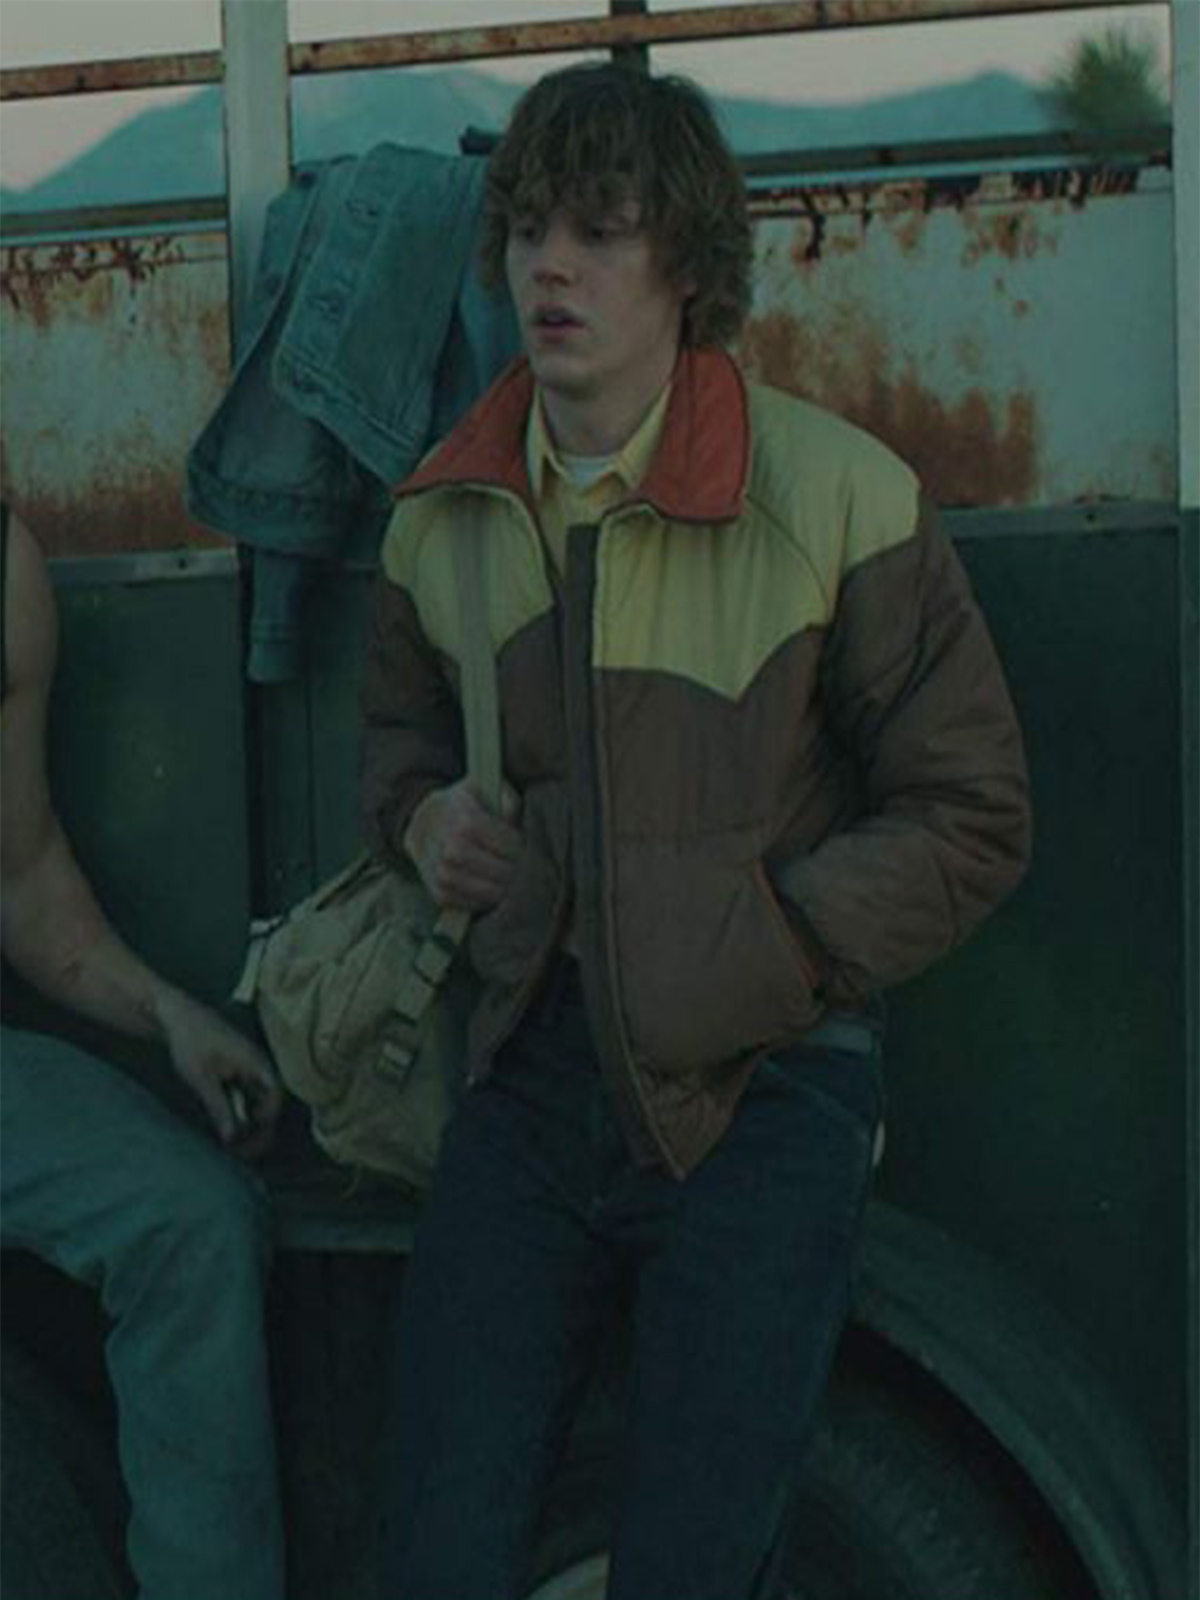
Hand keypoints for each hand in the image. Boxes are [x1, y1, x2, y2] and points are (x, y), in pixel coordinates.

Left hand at [156, 988, 281, 1156]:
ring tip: (234, 1143)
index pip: (275, 1096)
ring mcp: (245, 1067)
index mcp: (255, 1063)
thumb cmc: (191, 1040)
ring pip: (256, 1100)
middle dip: (259, 1127)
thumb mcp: (202, 1078)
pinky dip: (238, 1111)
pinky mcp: (234, 1070)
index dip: (266, 1119)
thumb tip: (232, 1136)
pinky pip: (244, 1095)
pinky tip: (225, 1124)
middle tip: (243, 1150)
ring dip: (247, 1121)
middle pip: (268, 1102)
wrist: (175, 1016)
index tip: (249, 1136)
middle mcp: (256, 1065)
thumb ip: (219, 1108)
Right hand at [404, 778, 522, 910]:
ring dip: (502, 890)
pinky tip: (494, 893)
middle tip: (525, 871)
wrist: (422, 822)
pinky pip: (467, 904)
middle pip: (496, 869)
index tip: (526, 849)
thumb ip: (506, 798)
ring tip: (513, 885)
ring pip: (483, 890)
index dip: (520, 848)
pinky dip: (484, 902)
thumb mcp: (483, 788)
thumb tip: (514, 817)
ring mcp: (441, 871)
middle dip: (515, 871)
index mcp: (466, 819)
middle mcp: (450, 847)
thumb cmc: (462, 805)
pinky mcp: (437, 891)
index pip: (506, 842)